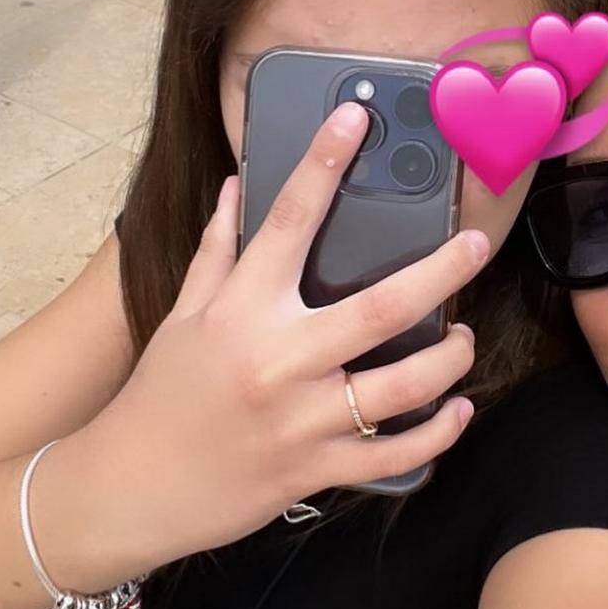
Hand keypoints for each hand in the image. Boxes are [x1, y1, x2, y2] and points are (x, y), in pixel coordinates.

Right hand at [47, 103, 485, 584]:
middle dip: (441, 272)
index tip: (355, 120)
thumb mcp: (181, 316)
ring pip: (402, 386)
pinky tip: (457, 410)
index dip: (323, 163)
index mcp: (241, 311)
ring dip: (449, 359)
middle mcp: (278, 359)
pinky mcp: (316, 468)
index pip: (288, 221)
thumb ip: (215, 252)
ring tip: (462, 339)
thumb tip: (233, 188)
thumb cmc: (161, 394)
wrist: (130, 489)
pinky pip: (394, 455)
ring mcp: (302, 419)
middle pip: (380, 307)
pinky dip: (436, 433)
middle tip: (477, 247)